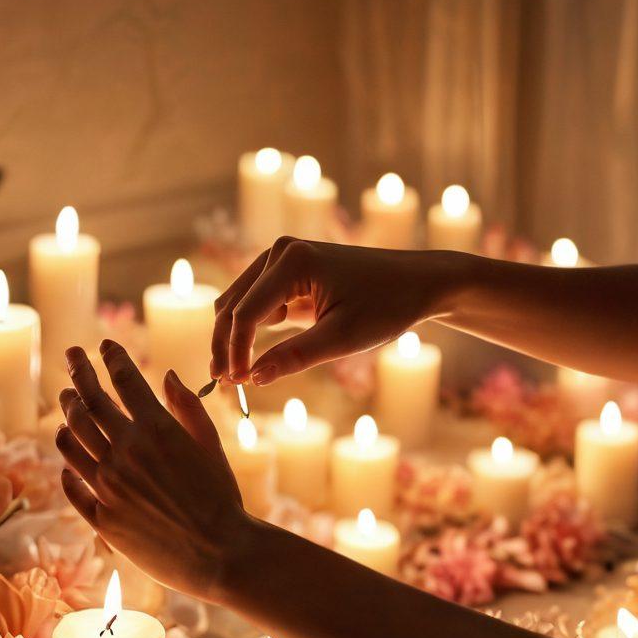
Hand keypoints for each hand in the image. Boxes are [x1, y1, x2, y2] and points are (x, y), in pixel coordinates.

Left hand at [56, 341, 247, 601]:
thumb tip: (167, 375)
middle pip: (89, 403)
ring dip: (66, 416)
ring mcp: (108, 485)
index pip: (124, 380)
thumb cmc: (222, 498)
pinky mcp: (101, 517)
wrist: (220, 553)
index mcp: (156, 429)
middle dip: (78, 373)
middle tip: (72, 357)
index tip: (104, 345)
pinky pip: (72, 485)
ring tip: (65, 402)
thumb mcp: (211, 445)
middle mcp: (125, 452)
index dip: (112, 357)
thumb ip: (188, 408)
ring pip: (71, 440)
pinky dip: (67, 466)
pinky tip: (67, 458)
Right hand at [211, 237, 460, 384]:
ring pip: (238, 303)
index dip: (235, 351)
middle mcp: (280, 252)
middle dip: (224, 345)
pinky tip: (247, 360)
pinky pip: (255, 303)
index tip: (235, 385)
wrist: (416, 283)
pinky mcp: (287, 273)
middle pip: (232, 305)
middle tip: (220, 384)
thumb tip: (252, 379)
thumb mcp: (342, 338)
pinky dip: (248, 330)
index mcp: (293, 261)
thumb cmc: (387, 306)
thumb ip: (294, 357)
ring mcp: (281, 259)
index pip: (246, 313)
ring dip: (231, 338)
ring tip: (231, 376)